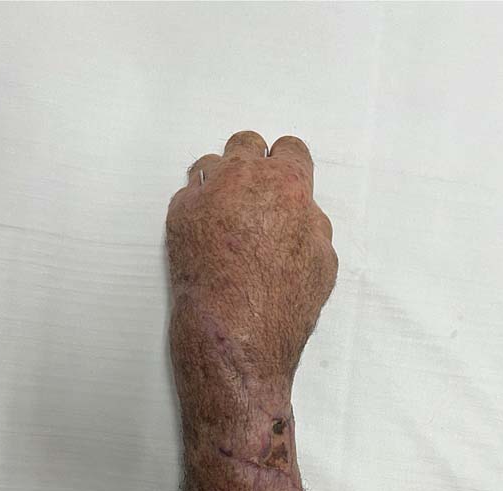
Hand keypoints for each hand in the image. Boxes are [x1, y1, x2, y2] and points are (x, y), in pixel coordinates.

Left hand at [166, 131, 337, 405]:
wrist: (235, 333)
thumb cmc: (285, 305)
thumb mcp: (324, 264)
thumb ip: (313, 225)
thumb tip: (302, 213)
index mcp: (288, 185)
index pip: (290, 149)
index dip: (289, 167)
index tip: (284, 185)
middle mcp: (244, 177)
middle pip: (246, 145)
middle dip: (252, 166)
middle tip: (253, 198)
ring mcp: (206, 192)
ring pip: (210, 164)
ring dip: (220, 182)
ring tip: (223, 216)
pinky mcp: (178, 214)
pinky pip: (187, 194)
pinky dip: (196, 208)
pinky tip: (203, 236)